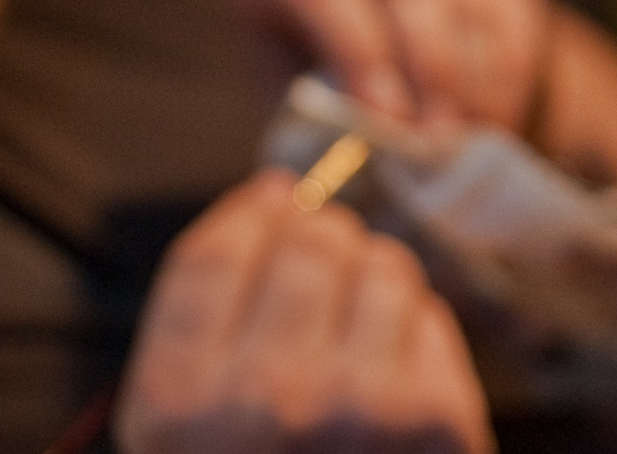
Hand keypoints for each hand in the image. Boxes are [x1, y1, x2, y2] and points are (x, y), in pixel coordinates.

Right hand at [116, 169, 492, 453]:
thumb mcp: (182, 423)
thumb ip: (203, 316)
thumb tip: (276, 194)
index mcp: (177, 403)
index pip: (215, 253)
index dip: (252, 211)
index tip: (276, 199)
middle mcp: (265, 398)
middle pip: (309, 243)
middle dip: (322, 240)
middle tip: (326, 268)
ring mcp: (359, 407)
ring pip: (382, 264)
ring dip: (375, 280)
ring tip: (358, 334)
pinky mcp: (439, 420)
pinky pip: (431, 315)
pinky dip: (416, 332)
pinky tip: (394, 378)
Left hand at [239, 0, 549, 127]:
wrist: (401, 87)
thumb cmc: (334, 105)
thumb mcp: (307, 116)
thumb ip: (325, 126)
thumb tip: (356, 155)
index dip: (357, 48)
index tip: (388, 120)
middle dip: (425, 61)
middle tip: (438, 138)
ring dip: (469, 74)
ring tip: (469, 141)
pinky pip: (505, 6)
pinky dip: (505, 70)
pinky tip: (497, 117)